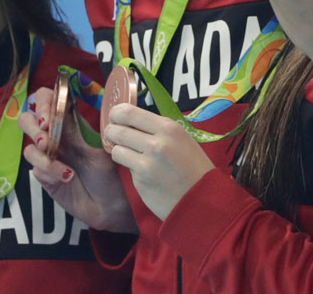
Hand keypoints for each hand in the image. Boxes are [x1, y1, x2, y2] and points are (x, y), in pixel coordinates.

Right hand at [20, 87, 136, 232]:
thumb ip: (77, 130)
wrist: (111, 205)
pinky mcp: (45, 178)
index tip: (49, 117)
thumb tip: (64, 106)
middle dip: (33, 127)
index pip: (46, 101)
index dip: (43, 103)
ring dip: (43, 156)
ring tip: (64, 167)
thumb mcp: (98, 147)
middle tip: (45, 137)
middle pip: (27, 120)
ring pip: (29, 148)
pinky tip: (67, 178)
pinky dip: (50, 172)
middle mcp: (55, 138)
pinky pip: (36, 170)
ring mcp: (47, 158)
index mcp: (69, 124)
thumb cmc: (110, 173)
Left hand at [103, 104, 214, 220]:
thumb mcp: (182, 140)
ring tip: (127, 153)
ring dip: (118, 150)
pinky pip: (124, 165)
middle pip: (118, 129)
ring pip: (117, 148)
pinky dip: (127, 165)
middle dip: (111, 131)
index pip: (129, 112)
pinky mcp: (141, 180)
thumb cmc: (194, 168)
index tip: (115, 117)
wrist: (201, 200)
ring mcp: (148, 163)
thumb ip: (158, 130)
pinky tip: (139, 168)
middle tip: (113, 134)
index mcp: (169, 128)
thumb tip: (132, 121)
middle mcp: (157, 143)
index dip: (117, 113)